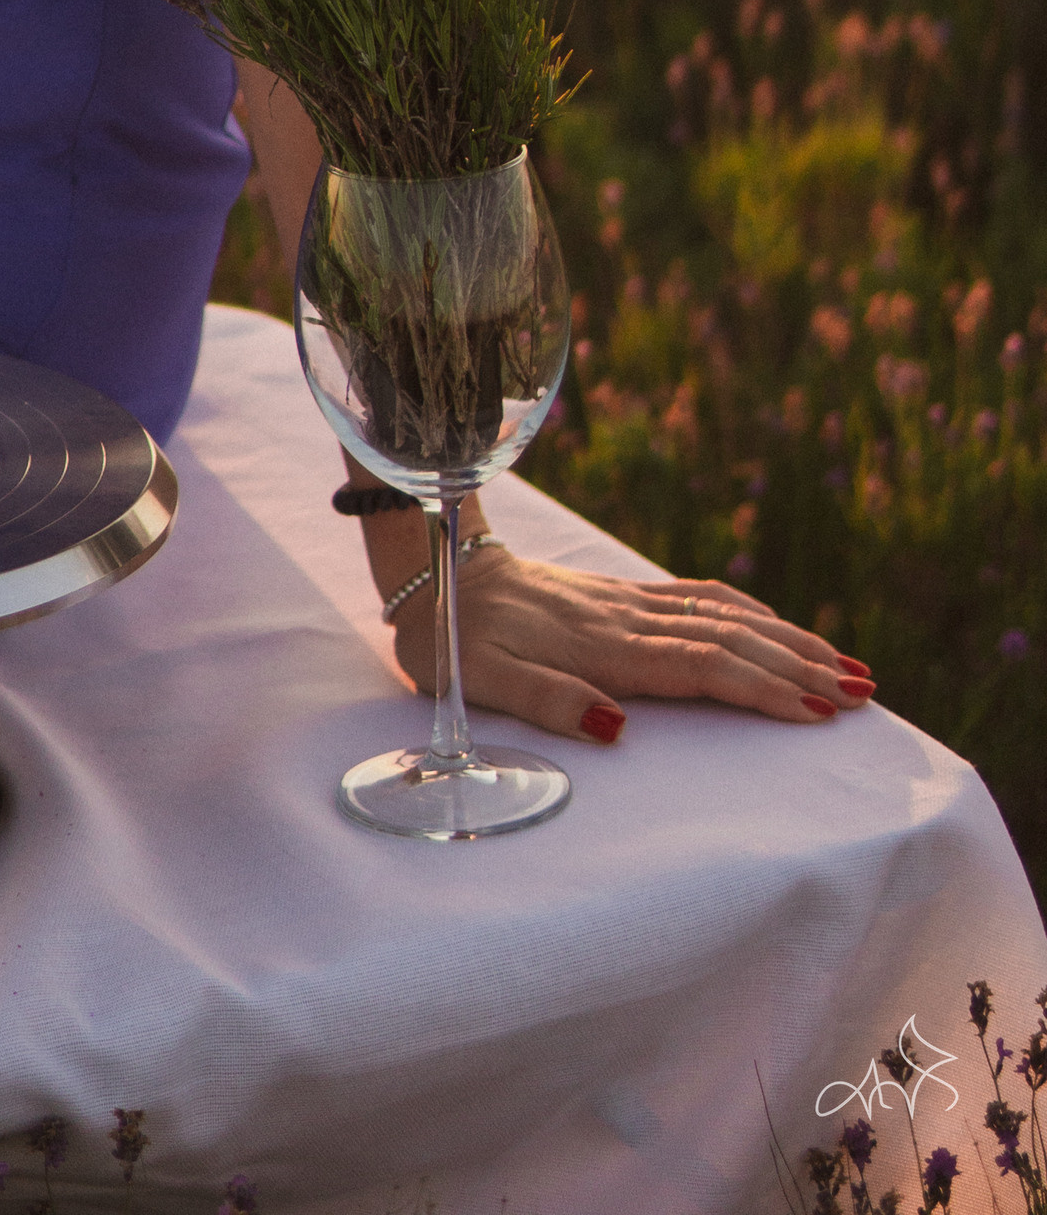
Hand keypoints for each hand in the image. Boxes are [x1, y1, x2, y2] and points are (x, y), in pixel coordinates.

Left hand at [387, 539, 874, 742]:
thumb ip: (546, 702)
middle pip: (729, 639)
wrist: (434, 571)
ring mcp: (629, 602)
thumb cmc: (455, 640)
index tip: (816, 710)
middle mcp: (626, 620)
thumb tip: (615, 727)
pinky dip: (749, 611)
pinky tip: (777, 625)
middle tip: (862, 694)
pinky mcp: (623, 595)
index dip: (760, 687)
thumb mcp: (480, 681)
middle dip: (798, 666)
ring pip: (724, 616)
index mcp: (601, 647)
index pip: (699, 667)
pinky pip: (699, 598)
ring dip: (788, 640)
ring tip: (846, 666)